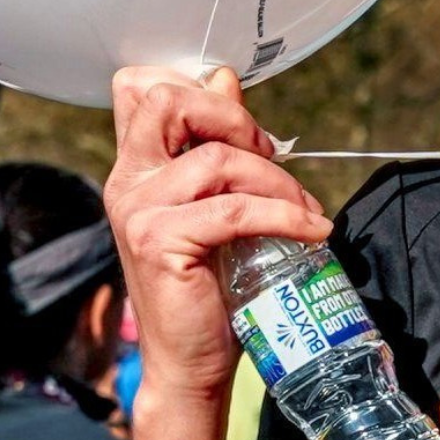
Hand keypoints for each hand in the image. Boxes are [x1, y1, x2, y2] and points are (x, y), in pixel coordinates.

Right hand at [102, 66, 328, 410]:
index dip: (197, 88)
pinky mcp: (160, 241)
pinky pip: (235, 209)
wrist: (190, 362)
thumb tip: (227, 78)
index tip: (242, 125)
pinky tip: (312, 230)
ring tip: (303, 208)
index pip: (141, 89)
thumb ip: (217, 145)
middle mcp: (127, 182)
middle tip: (271, 155)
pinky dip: (285, 214)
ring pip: (217, 159)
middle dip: (233, 117)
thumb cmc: (207, 287)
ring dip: (276, 179)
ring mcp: (138, 211)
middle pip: (168, 101)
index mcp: (135, 168)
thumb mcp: (215, 204)